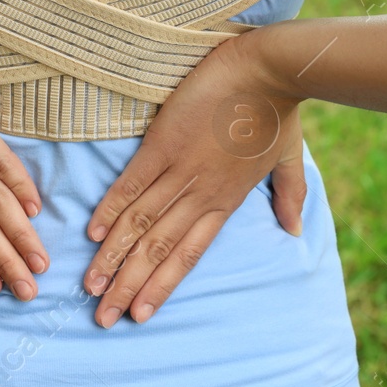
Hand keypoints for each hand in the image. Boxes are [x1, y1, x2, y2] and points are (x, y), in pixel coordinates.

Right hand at [82, 29, 307, 326]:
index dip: (162, 285)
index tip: (140, 314)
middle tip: (103, 317)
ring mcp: (180, 168)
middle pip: (158, 248)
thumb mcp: (289, 158)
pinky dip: (113, 208)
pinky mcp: (163, 142)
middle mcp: (200, 193)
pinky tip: (95, 233)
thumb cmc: (279, 110)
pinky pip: (132, 183)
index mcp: (226, 200)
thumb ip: (289, 196)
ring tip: (91, 284)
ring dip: (113, 256)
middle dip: (128, 285)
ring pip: (140, 223)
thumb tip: (295, 232)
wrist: (269, 69)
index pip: (188, 254)